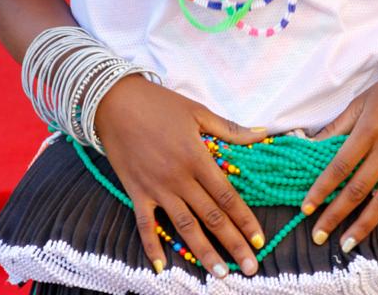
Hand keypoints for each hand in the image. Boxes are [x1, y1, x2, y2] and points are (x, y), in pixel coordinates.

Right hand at [94, 76, 266, 277]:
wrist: (116, 103)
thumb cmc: (160, 104)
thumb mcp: (198, 111)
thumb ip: (230, 129)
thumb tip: (262, 134)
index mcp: (197, 158)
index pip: (227, 196)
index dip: (245, 220)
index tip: (259, 240)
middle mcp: (179, 179)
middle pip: (211, 217)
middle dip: (233, 244)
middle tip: (250, 268)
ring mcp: (157, 189)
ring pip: (184, 227)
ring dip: (204, 252)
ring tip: (221, 274)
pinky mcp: (136, 193)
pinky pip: (145, 225)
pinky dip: (152, 247)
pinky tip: (163, 267)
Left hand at [301, 49, 377, 250]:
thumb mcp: (362, 100)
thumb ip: (338, 125)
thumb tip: (311, 144)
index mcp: (368, 129)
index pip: (339, 167)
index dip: (321, 190)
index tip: (306, 209)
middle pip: (358, 189)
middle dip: (336, 216)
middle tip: (320, 237)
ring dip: (364, 226)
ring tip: (347, 244)